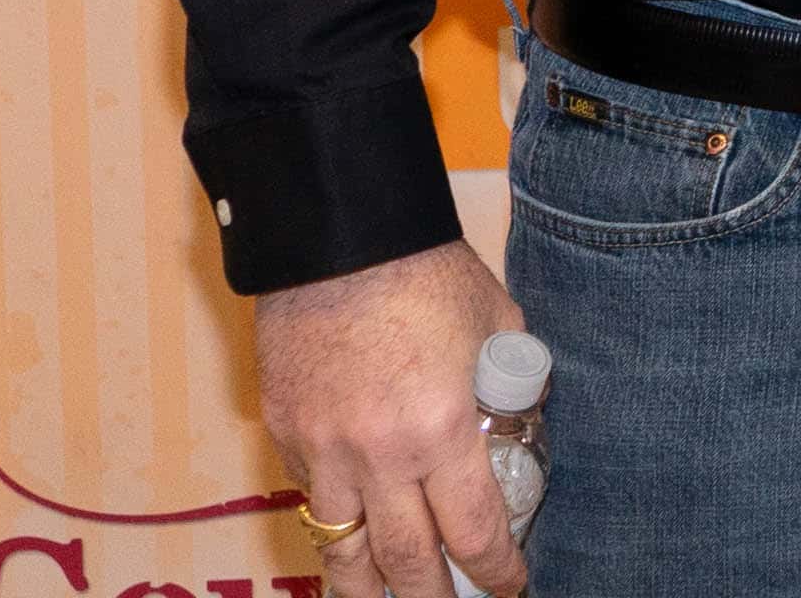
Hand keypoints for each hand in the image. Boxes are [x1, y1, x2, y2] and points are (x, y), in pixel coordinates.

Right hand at [257, 239, 530, 597]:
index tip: (509, 585)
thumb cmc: (427, 275)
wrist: (338, 238)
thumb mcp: (495, 326)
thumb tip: (517, 423)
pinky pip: (310, 496)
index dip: (493, 569)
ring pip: (340, 548)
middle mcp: (377, 455)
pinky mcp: (283, 433)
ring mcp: (322, 450)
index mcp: (439, 430)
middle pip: (402, 560)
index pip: (471, 530)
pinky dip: (331, 522)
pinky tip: (349, 537)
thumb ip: (507, 384)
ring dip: (362, 590)